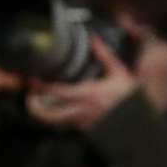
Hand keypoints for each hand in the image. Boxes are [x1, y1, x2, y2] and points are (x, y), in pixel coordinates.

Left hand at [23, 36, 142, 133]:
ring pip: (55, 122)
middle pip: (49, 114)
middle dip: (34, 107)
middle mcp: (82, 110)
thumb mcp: (119, 72)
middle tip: (28, 95)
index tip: (33, 80)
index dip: (42, 87)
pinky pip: (65, 123)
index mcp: (88, 94)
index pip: (58, 92)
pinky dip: (55, 117)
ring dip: (42, 113)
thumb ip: (105, 55)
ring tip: (35, 102)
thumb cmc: (129, 96)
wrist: (138, 119)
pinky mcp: (84, 128)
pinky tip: (53, 108)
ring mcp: (82, 121)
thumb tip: (94, 39)